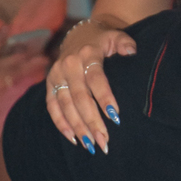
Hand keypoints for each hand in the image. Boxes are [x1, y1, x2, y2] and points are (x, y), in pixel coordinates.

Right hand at [0, 31, 48, 98]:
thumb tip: (7, 29)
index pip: (6, 63)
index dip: (20, 58)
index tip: (34, 51)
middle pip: (16, 73)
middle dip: (32, 66)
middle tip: (46, 59)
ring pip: (17, 78)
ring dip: (30, 70)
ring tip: (44, 61)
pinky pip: (14, 81)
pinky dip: (24, 73)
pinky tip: (33, 66)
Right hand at [45, 26, 136, 151]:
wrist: (79, 34)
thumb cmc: (103, 41)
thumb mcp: (115, 36)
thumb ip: (125, 43)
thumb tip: (132, 52)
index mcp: (87, 54)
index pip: (96, 79)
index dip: (105, 97)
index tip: (116, 117)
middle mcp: (69, 65)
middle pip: (80, 97)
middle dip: (92, 121)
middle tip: (104, 141)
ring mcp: (56, 75)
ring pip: (66, 106)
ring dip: (78, 127)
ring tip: (91, 145)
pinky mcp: (49, 84)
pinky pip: (52, 107)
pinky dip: (61, 124)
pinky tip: (74, 139)